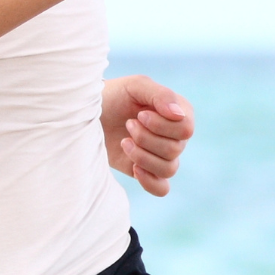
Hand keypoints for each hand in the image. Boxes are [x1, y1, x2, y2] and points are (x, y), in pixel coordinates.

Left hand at [102, 74, 194, 195]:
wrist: (88, 114)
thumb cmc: (114, 96)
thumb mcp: (136, 86)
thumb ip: (161, 95)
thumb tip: (180, 116)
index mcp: (180, 112)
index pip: (186, 129)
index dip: (162, 126)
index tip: (139, 114)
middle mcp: (175, 136)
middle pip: (175, 149)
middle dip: (146, 138)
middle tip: (128, 125)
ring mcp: (162, 155)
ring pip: (169, 169)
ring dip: (142, 156)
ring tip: (124, 142)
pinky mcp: (148, 171)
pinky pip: (162, 188)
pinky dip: (149, 181)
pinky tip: (133, 167)